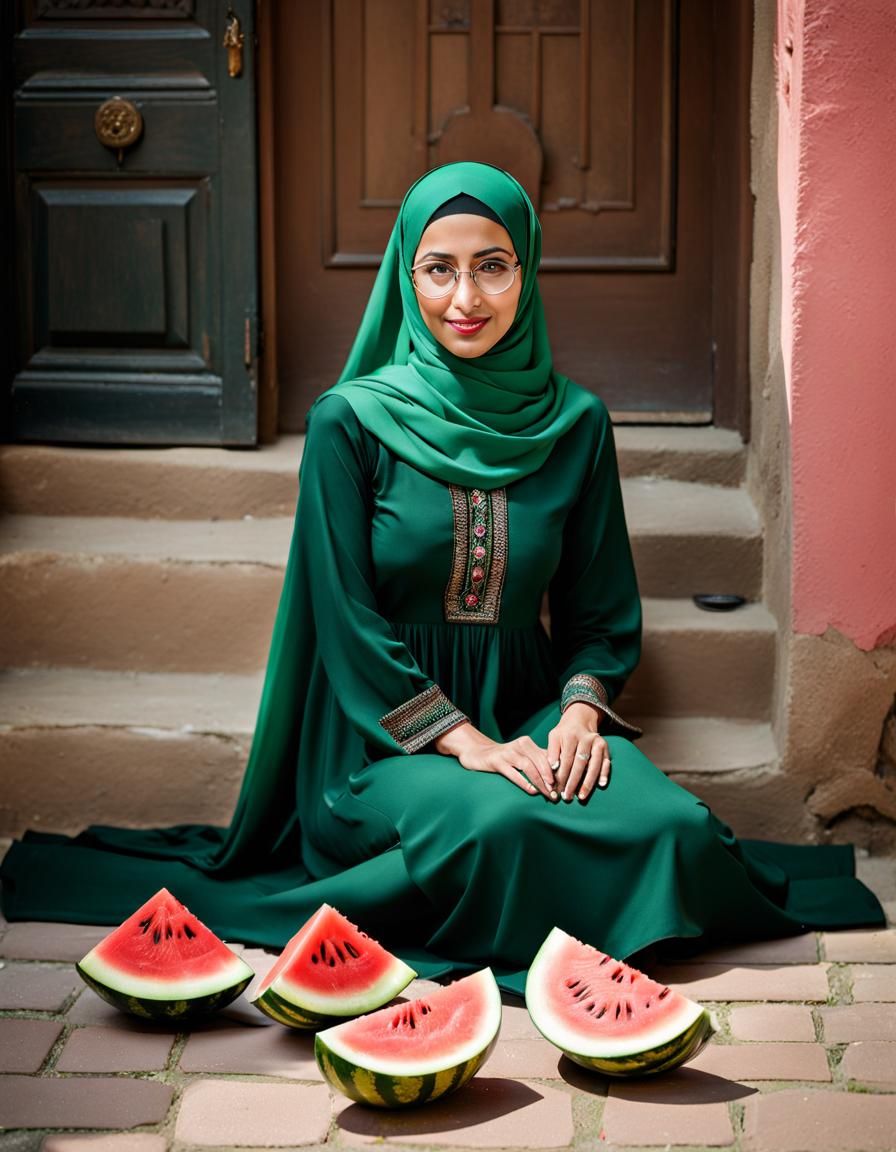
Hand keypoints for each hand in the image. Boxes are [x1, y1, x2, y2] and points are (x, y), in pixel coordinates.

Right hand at [432, 722, 557, 799]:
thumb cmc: (506, 758)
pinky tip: (532, 791)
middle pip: (540, 761)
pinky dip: (524, 782)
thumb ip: (538, 762)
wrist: (479, 753)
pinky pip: (513, 772)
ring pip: (528, 767)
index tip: (565, 786)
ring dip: (540, 781)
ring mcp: (508, 753)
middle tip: (558, 793)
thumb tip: (560, 777)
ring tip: (548, 793)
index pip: (547, 756)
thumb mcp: (523, 756)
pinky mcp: (497, 761)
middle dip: (551, 778)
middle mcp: (520, 745)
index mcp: (528, 743)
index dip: (558, 771)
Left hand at [547, 702, 609, 801]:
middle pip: (580, 764)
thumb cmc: (564, 733)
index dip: (561, 776)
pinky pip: (606, 762)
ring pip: (594, 765)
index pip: (566, 760)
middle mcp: (586, 738)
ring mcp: (597, 742)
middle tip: (567, 796)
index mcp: (571, 736)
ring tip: (581, 796)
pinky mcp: (605, 747)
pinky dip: (604, 773)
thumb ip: (551, 752)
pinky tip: (601, 785)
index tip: (556, 789)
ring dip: (588, 782)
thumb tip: (553, 768)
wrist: (580, 719)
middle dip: (573, 782)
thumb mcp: (554, 737)